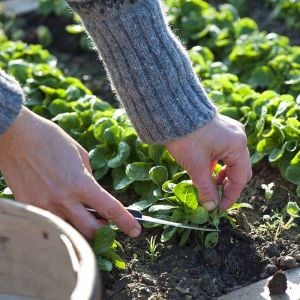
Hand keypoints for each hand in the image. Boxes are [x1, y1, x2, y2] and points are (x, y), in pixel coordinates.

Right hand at [0, 107, 140, 238]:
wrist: (16, 136)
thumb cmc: (51, 139)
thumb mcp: (80, 154)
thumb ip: (89, 177)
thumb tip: (91, 191)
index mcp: (80, 183)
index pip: (110, 209)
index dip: (126, 222)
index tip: (135, 230)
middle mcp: (63, 199)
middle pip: (91, 231)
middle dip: (103, 232)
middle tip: (106, 225)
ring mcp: (44, 206)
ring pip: (70, 230)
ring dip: (81, 227)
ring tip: (83, 215)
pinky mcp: (30, 206)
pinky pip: (51, 221)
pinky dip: (61, 220)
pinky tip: (62, 208)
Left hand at [165, 113, 251, 210]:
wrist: (172, 111)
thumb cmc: (185, 137)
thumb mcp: (195, 166)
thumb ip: (205, 188)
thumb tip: (210, 207)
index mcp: (237, 146)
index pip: (240, 178)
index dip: (230, 196)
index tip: (219, 208)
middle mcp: (238, 138)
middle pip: (240, 169)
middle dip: (228, 186)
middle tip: (215, 198)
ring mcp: (230, 132)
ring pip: (231, 161)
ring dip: (221, 175)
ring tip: (208, 185)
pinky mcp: (221, 130)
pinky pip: (224, 152)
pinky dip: (217, 164)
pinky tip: (206, 170)